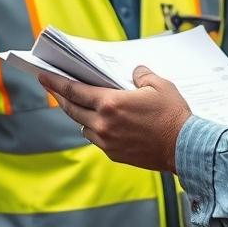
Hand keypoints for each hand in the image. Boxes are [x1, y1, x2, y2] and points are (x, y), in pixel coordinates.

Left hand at [38, 66, 191, 172]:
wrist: (184, 147)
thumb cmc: (173, 115)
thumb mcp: (160, 85)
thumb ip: (141, 75)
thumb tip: (134, 73)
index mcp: (111, 103)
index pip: (74, 91)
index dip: (56, 83)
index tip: (43, 76)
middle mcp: (103, 123)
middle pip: (72, 109)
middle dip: (60, 96)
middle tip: (51, 87)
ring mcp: (107, 141)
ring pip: (82, 126)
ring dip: (78, 114)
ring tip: (78, 104)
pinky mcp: (114, 154)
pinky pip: (96, 138)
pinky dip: (94, 129)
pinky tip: (100, 122)